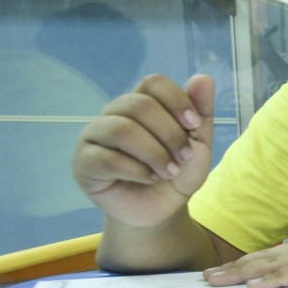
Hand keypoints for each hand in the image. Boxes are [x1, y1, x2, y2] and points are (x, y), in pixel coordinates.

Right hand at [74, 74, 214, 227]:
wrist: (162, 210)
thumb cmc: (177, 172)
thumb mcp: (199, 143)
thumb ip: (202, 112)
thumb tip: (204, 78)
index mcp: (140, 103)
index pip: (152, 83)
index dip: (177, 100)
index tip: (195, 126)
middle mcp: (113, 114)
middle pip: (139, 105)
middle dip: (170, 133)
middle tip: (184, 157)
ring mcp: (94, 137)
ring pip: (121, 129)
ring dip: (154, 153)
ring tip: (169, 172)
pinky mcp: (84, 163)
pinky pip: (106, 158)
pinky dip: (137, 170)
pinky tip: (150, 179)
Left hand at [204, 221, 287, 287]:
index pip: (271, 259)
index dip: (245, 266)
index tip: (222, 274)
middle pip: (262, 259)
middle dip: (232, 270)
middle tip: (204, 280)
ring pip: (271, 264)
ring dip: (242, 274)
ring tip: (216, 282)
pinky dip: (273, 280)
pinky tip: (254, 286)